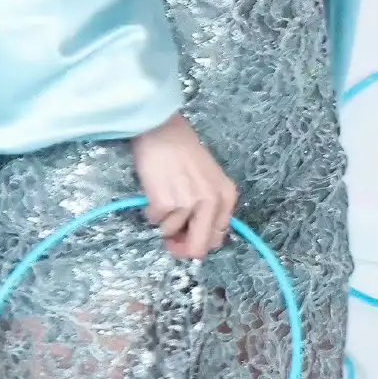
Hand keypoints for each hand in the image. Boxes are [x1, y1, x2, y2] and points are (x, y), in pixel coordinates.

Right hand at [131, 112, 238, 260]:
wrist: (162, 130)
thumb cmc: (184, 150)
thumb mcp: (208, 179)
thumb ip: (209, 207)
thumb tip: (195, 238)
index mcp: (226, 196)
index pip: (218, 239)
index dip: (200, 242)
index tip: (187, 237)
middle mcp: (212, 202)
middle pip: (198, 248)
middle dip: (182, 248)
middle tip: (170, 239)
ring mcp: (189, 204)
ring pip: (171, 233)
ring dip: (164, 220)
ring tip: (164, 193)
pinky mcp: (165, 203)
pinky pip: (154, 221)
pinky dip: (151, 210)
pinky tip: (154, 189)